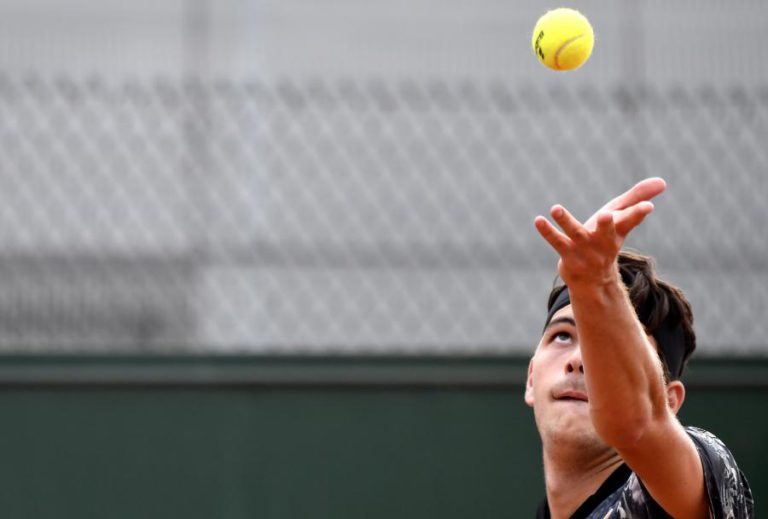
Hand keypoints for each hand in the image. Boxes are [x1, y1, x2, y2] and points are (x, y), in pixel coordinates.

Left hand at [534, 178, 665, 286]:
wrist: (593, 279)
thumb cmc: (606, 239)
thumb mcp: (621, 218)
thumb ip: (638, 198)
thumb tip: (663, 182)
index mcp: (618, 231)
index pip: (631, 221)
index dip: (638, 213)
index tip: (647, 207)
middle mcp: (602, 241)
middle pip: (607, 232)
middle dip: (607, 224)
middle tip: (606, 214)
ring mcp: (584, 249)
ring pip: (576, 234)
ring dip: (566, 221)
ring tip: (555, 208)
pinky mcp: (567, 254)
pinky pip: (556, 241)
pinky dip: (547, 231)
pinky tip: (538, 219)